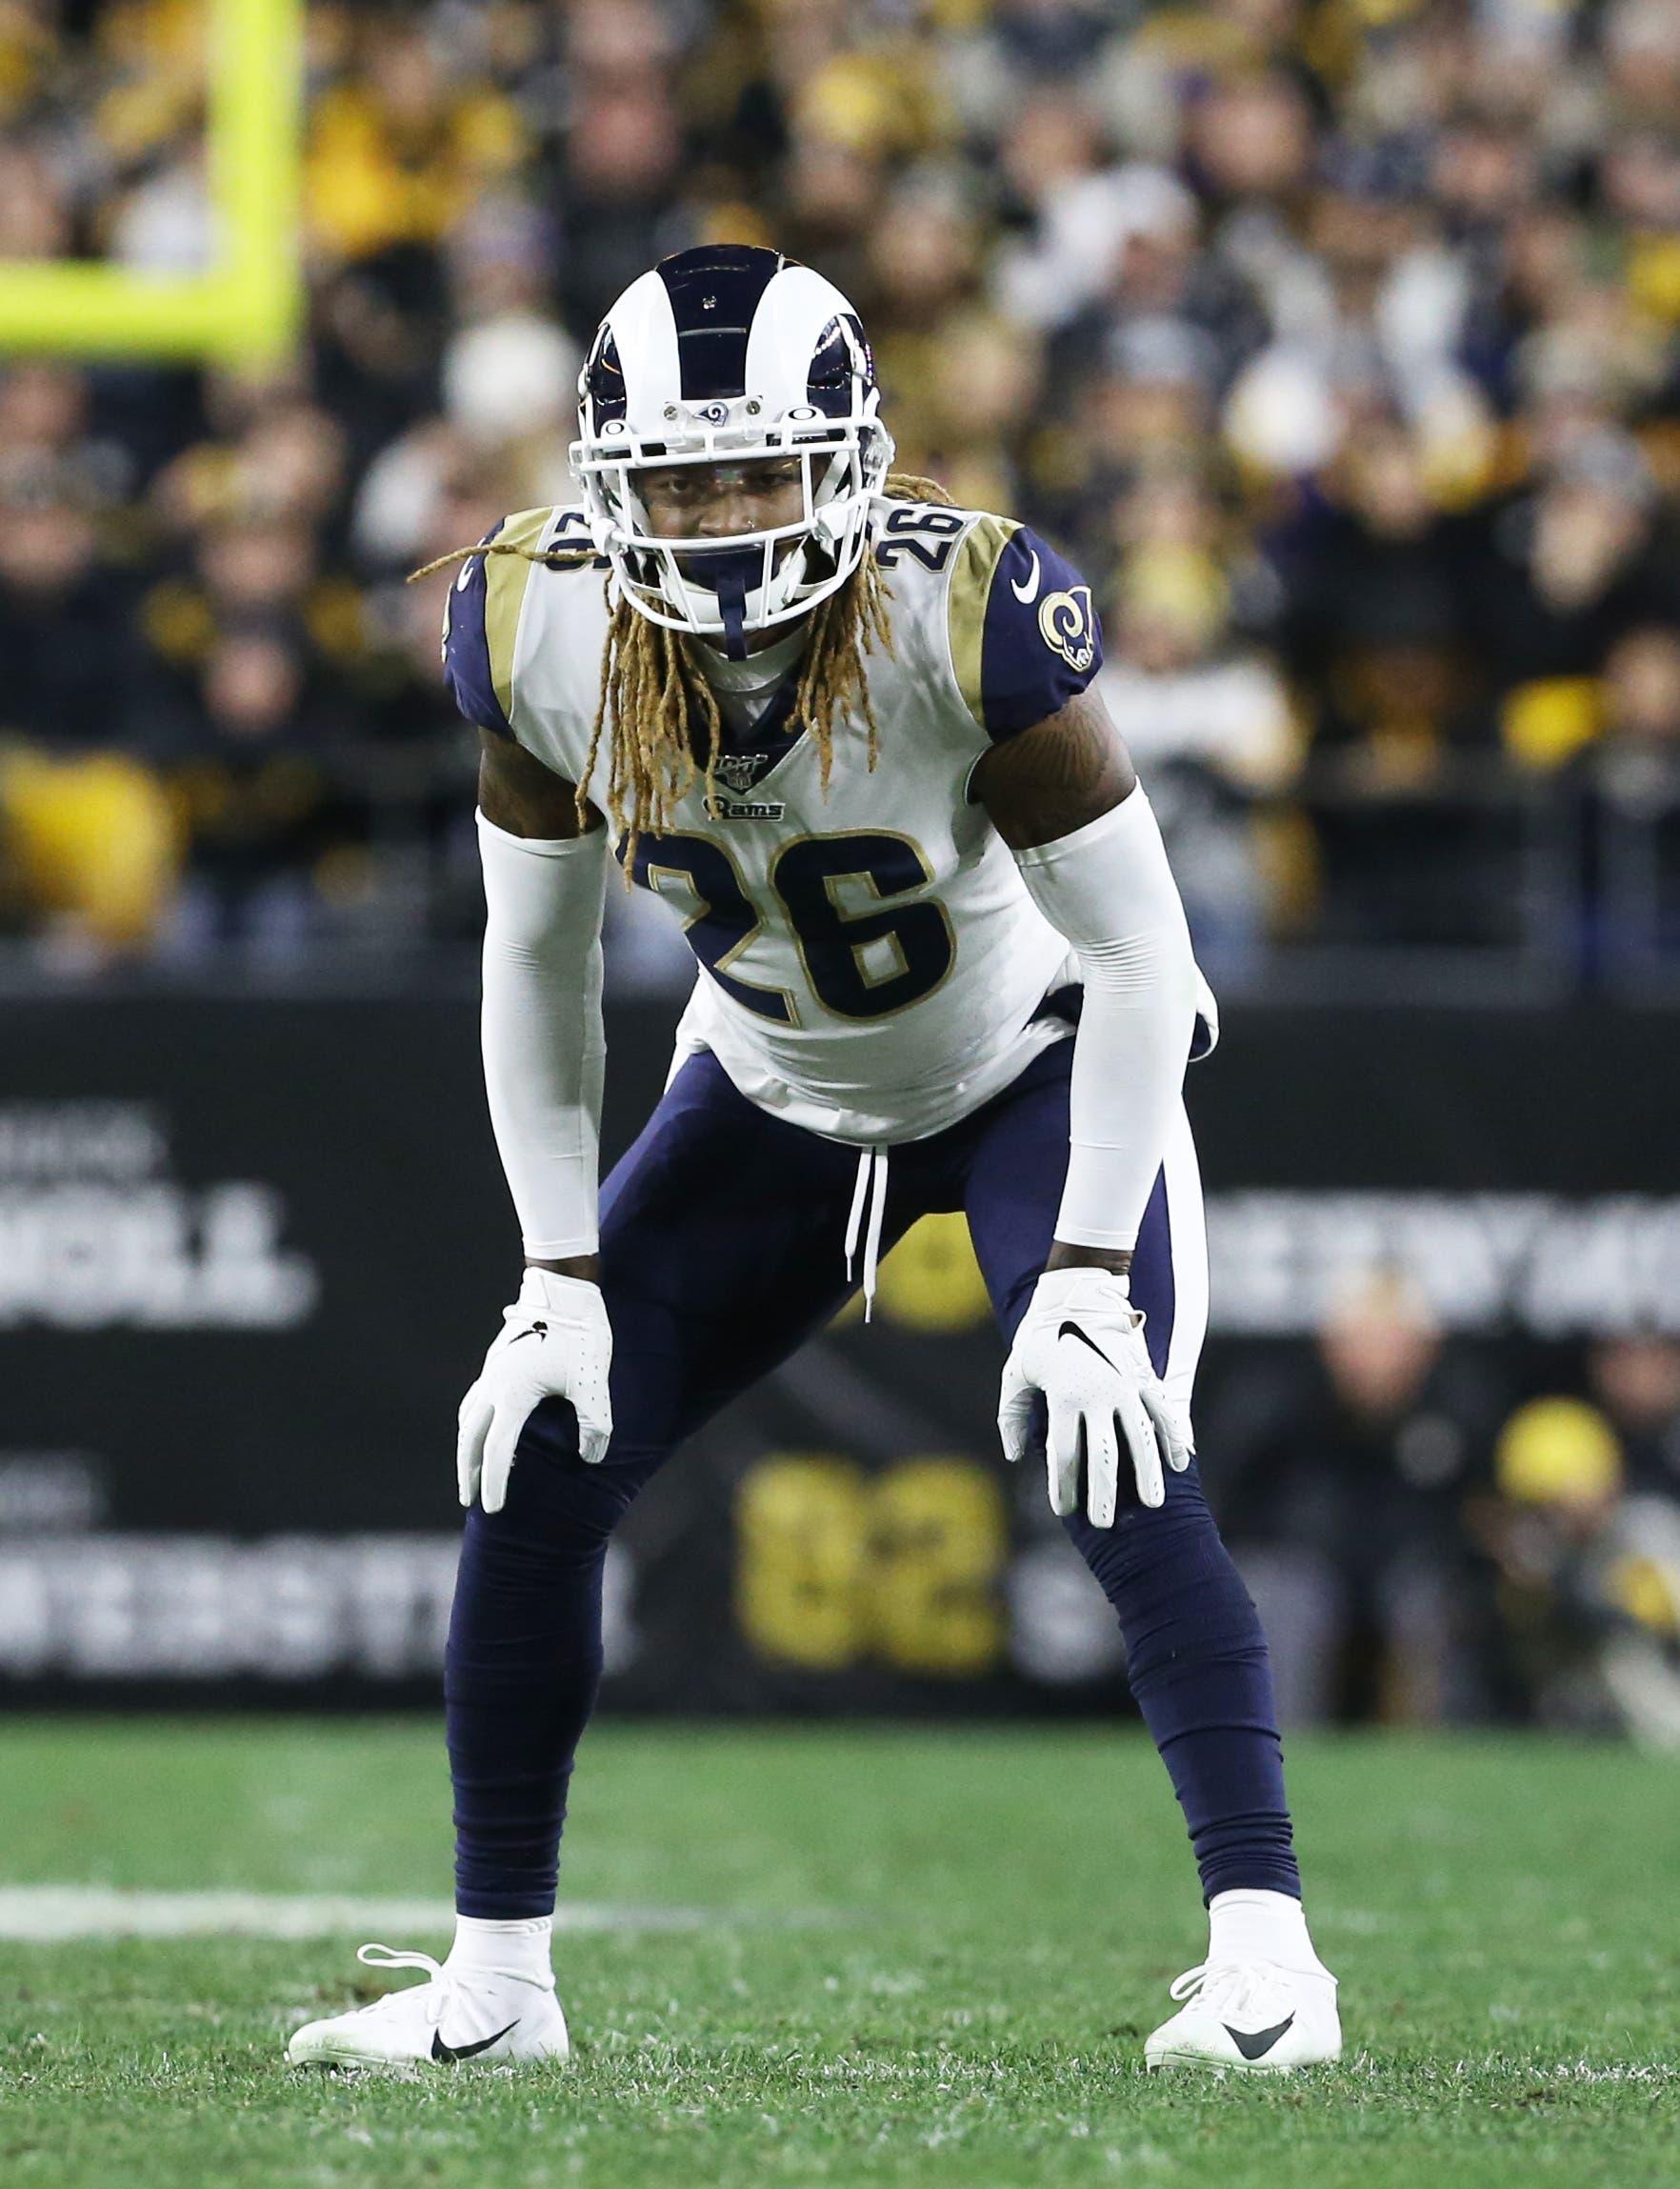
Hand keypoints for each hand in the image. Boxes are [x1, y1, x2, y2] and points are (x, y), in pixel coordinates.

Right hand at [456, 1269, 612, 1511]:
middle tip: (469, 1500)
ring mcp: (491, 1371)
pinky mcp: (497, 1361)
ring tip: (471, 1469)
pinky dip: (474, 1423)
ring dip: (467, 1446)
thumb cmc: (579, 1332)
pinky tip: (486, 1427)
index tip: (493, 1508)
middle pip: (469, 1437)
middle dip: (468, 1470)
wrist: (563, 1286)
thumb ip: (593, 1421)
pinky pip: (476, 1400)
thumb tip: (591, 1456)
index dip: (495, 1482)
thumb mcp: (591, 1379)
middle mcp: (494, 1385)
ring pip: (468, 1417)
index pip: (498, 1449)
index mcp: (513, 1394)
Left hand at [998, 1267, 1190, 1525]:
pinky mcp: (1145, 1375)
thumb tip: (1018, 1457)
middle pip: (1105, 1458)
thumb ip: (1013, 1416)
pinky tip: (1179, 1463)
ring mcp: (1126, 1386)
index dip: (1064, 1488)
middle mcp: (1098, 1395)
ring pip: (1141, 1440)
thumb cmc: (1039, 1334)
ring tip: (1152, 1504)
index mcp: (1063, 1397)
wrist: (1078, 1291)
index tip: (1065, 1510)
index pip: (1064, 1456)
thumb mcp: (1015, 1371)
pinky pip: (1163, 1411)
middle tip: (1105, 1525)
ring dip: (1147, 1475)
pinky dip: (1173, 1437)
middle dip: (1104, 1495)